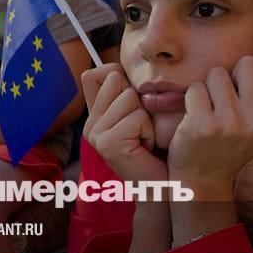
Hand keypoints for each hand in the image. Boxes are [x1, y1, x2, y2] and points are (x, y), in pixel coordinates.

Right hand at [82, 63, 166, 182]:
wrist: (163, 186)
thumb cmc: (158, 148)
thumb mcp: (141, 114)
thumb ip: (126, 91)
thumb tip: (117, 66)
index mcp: (94, 114)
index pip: (95, 74)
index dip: (118, 77)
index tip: (134, 105)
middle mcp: (90, 124)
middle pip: (114, 78)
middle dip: (139, 100)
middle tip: (141, 129)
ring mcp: (95, 134)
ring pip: (129, 96)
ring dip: (147, 117)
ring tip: (144, 139)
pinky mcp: (107, 144)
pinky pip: (137, 117)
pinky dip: (149, 131)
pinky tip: (145, 148)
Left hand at [167, 51, 252, 197]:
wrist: (204, 176)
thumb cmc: (232, 141)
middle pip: (249, 63)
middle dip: (235, 72)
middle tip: (229, 95)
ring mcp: (231, 124)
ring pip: (218, 73)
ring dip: (211, 86)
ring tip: (212, 110)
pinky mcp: (203, 125)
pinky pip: (196, 87)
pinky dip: (193, 97)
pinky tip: (197, 117)